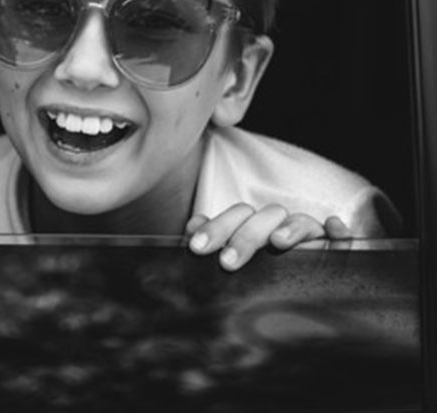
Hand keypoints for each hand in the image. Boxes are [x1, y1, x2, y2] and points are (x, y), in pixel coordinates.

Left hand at [185, 204, 351, 271]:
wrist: (293, 312)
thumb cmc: (253, 283)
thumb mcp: (231, 268)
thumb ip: (213, 248)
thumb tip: (190, 230)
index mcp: (250, 228)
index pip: (234, 218)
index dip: (214, 228)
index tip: (196, 248)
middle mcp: (277, 228)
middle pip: (262, 218)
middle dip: (244, 237)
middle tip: (227, 263)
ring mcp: (307, 237)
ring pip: (300, 222)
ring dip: (289, 228)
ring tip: (278, 242)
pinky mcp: (334, 249)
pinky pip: (340, 238)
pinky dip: (338, 230)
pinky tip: (334, 229)